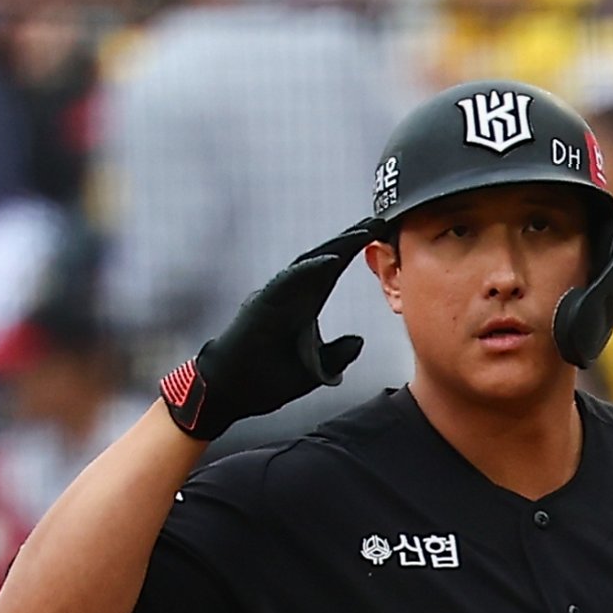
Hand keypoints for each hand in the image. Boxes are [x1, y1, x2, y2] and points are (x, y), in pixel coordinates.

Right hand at [160, 217, 385, 439]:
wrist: (232, 392)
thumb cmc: (268, 380)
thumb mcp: (316, 369)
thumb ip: (338, 355)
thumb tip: (359, 340)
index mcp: (305, 304)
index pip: (334, 270)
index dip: (355, 251)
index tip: (381, 235)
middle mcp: (291, 294)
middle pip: (325, 259)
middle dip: (351, 239)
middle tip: (377, 220)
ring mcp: (276, 296)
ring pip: (309, 264)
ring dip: (336, 246)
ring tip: (363, 232)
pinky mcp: (263, 304)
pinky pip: (289, 281)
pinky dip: (311, 269)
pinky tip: (333, 259)